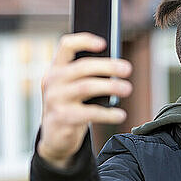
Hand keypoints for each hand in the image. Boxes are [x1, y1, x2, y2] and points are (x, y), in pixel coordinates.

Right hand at [38, 32, 132, 168]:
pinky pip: (90, 113)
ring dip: (110, 86)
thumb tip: (118, 67)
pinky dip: (108, 113)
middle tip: (127, 69)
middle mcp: (53, 82)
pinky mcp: (63, 119)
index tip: (104, 43)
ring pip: (86, 87)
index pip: (66, 46)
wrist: (54, 140)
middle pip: (82, 67)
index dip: (84, 41)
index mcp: (56, 69)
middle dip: (108, 66)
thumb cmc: (70, 108)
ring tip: (127, 88)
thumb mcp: (72, 89)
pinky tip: (120, 114)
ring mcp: (56, 100)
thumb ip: (87, 76)